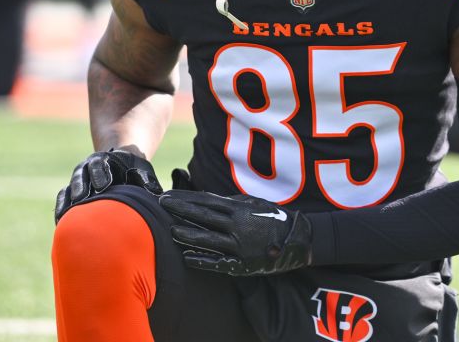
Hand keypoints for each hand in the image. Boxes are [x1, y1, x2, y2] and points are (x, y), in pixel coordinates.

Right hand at [54, 147, 162, 223]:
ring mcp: (78, 180)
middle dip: (81, 187)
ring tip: (67, 217)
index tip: (104, 186)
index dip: (100, 173)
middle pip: (80, 176)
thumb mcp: (141, 171)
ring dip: (68, 201)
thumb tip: (154, 192)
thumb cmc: (134, 171)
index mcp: (104, 160)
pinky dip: (61, 209)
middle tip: (82, 200)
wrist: (120, 165)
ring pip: (69, 188)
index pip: (99, 164)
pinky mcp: (72, 192)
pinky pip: (63, 199)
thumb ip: (146, 179)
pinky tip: (61, 224)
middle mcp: (87, 168)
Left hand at [159, 190, 311, 275]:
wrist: (297, 239)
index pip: (206, 201)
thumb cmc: (273, 218)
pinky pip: (218, 262)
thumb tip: (207, 200)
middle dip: (180, 211)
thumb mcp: (254, 203)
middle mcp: (237, 226)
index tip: (168, 196)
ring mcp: (238, 246)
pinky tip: (187, 257)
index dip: (185, 199)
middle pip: (203, 217)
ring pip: (207, 240)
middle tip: (161, 206)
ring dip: (187, 235)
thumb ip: (231, 202)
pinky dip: (202, 260)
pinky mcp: (242, 264)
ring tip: (170, 231)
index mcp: (239, 209)